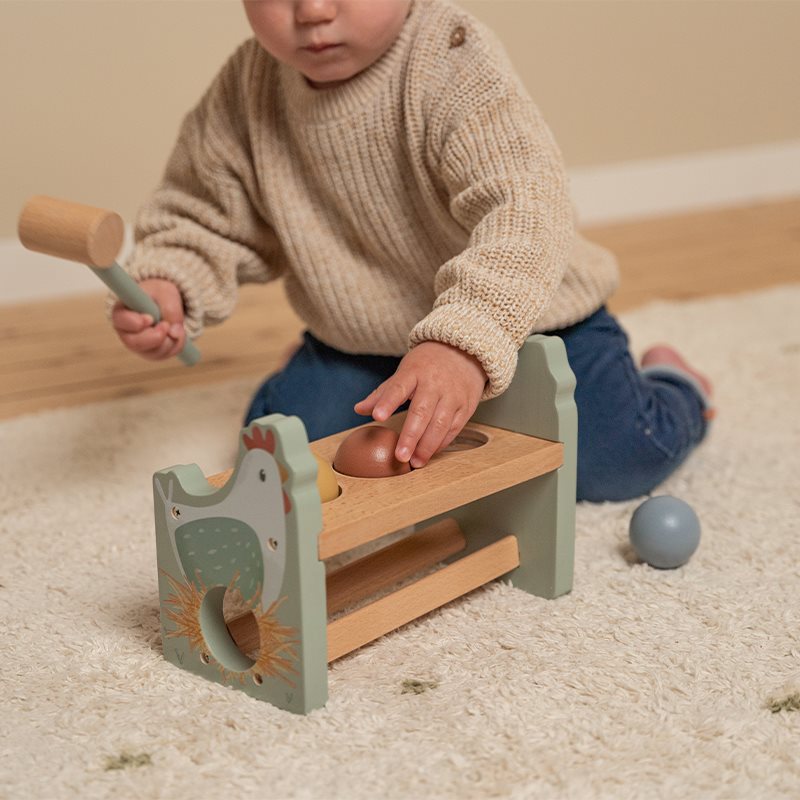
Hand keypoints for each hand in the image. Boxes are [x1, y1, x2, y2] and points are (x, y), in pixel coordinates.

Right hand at [111, 278, 186, 359]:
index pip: (121, 320)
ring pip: (153, 352)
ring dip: (170, 340)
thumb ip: (170, 308)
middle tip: (167, 325)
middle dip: (156, 337)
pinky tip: (177, 332)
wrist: (164, 302)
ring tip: (176, 325)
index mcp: (122, 312)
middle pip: (135, 343)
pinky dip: (176, 345)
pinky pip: (165, 354)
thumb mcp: (166, 293)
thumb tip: (174, 333)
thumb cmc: (159, 294)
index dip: (135, 322)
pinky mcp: (151, 352)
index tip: (150, 318)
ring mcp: (139, 345)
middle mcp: (126, 332)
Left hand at [354, 341, 486, 467]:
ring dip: (427, 446)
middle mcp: (435, 384)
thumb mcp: (403, 372)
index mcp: (414, 372)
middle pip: (422, 412)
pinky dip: (441, 443)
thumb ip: (382, 394)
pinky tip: (430, 453)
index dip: (387, 402)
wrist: (463, 353)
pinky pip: (453, 428)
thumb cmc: (427, 366)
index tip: (378, 416)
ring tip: (415, 462)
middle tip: (400, 456)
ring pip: (440, 424)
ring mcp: (453, 395)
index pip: (398, 387)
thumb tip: (358, 410)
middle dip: (410, 436)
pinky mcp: (466, 406)